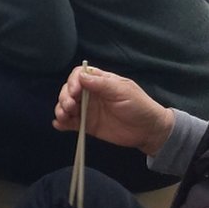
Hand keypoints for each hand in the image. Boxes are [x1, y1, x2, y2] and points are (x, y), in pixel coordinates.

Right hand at [52, 65, 173, 155]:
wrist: (149, 131)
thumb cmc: (140, 106)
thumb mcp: (123, 91)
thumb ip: (102, 84)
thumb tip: (80, 76)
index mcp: (100, 82)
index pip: (79, 75)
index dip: (73, 81)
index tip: (75, 91)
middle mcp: (91, 94)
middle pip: (69, 90)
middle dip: (65, 96)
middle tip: (70, 106)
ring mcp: (88, 110)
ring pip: (66, 105)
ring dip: (60, 109)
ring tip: (63, 117)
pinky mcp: (87, 125)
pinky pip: (70, 122)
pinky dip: (61, 123)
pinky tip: (59, 125)